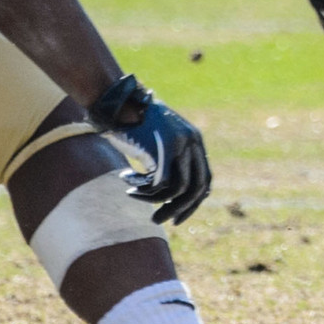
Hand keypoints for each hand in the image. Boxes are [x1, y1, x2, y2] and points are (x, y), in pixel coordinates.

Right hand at [87, 72, 212, 223]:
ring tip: (132, 195)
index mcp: (195, 141)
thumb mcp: (159, 142)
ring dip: (154, 201)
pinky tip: (125, 180)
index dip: (193, 203)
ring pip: (177, 189)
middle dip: (179, 209)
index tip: (178, 217)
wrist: (119, 102)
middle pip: (196, 188)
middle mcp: (192, 143)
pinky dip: (142, 189)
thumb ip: (169, 162)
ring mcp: (179, 146)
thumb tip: (171, 193)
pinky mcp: (162, 150)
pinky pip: (159, 184)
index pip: (205, 180)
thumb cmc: (135, 123)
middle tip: (158, 220)